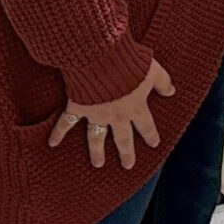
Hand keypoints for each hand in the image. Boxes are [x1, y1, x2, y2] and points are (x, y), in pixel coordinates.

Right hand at [50, 58, 173, 170]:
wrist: (102, 58)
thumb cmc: (129, 61)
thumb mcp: (153, 69)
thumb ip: (163, 81)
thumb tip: (171, 91)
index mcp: (135, 106)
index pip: (146, 125)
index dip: (150, 134)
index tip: (154, 144)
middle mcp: (116, 114)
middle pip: (123, 138)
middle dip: (126, 152)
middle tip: (128, 165)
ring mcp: (96, 113)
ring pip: (97, 137)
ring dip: (97, 151)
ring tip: (98, 163)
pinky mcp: (78, 106)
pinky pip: (66, 123)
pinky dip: (58, 133)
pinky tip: (52, 144)